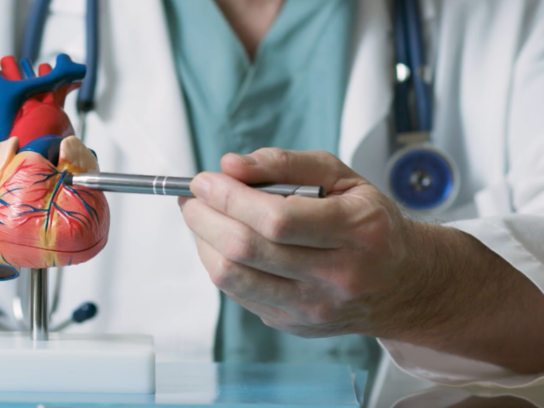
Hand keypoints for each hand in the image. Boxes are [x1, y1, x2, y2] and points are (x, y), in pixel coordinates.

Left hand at [180, 148, 415, 338]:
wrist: (401, 283)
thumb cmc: (371, 224)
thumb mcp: (343, 177)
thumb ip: (287, 164)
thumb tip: (231, 165)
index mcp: (357, 231)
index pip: (277, 218)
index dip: (229, 197)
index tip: (204, 181)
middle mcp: (337, 276)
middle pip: (247, 250)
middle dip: (204, 218)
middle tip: (193, 198)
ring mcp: (314, 307)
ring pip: (233, 278)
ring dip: (203, 242)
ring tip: (201, 218)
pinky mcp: (294, 323)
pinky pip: (238, 294)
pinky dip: (219, 264)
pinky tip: (223, 243)